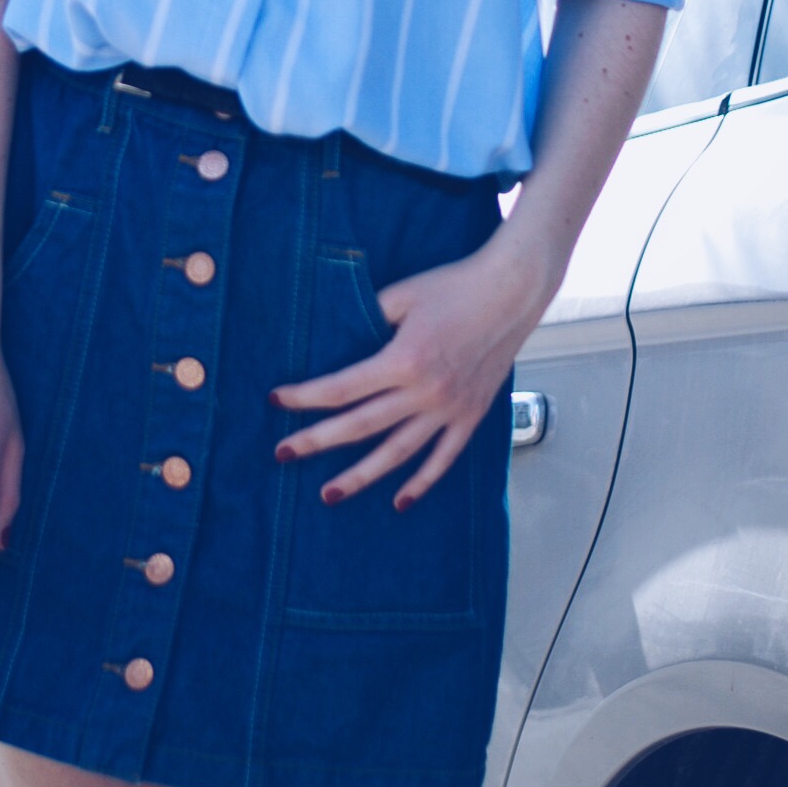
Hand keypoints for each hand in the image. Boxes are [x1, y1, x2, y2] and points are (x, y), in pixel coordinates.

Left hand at [270, 223, 560, 510]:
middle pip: (360, 426)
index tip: (276, 400)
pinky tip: (399, 501)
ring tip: (328, 494)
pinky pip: (443, 458)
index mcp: (403, 359)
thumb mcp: (403, 294)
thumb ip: (368, 316)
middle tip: (282, 453)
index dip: (305, 397)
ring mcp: (449, 409)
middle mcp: (425, 392)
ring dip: (360, 476)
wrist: (511, 291)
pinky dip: (421, 483)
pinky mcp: (470, 416)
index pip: (341, 388)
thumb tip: (338, 337)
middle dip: (316, 441)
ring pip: (396, 453)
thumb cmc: (453, 285)